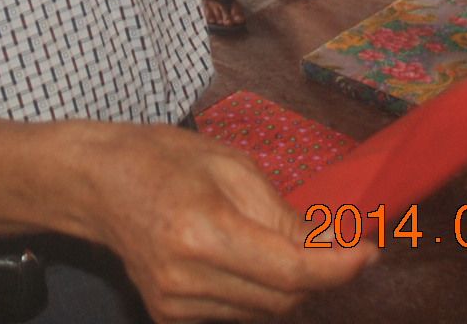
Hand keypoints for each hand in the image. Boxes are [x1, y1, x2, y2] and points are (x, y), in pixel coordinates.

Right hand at [85, 125, 372, 321]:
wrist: (96, 183)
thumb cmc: (163, 159)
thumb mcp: (231, 165)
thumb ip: (282, 214)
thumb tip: (333, 248)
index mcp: (202, 231)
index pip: (291, 271)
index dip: (339, 267)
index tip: (369, 253)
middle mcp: (186, 278)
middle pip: (284, 299)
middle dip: (315, 274)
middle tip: (325, 241)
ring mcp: (174, 304)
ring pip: (264, 313)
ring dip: (285, 285)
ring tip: (265, 240)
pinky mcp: (168, 317)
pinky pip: (237, 314)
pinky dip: (254, 291)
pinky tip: (237, 257)